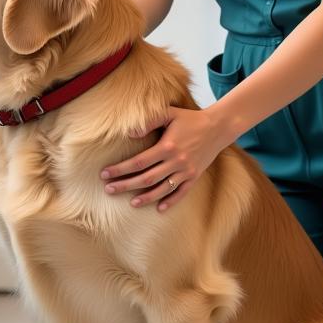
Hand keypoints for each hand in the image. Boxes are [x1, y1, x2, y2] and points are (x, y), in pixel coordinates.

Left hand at [100, 106, 228, 211]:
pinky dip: (170, 202)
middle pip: (146, 178)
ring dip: (146, 198)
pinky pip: (181, 193)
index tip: (105, 174)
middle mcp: (176, 161)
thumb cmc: (190, 119)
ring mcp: (186, 171)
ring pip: (162, 189)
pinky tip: (159, 209)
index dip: (120, 169)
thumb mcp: (169, 113)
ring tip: (131, 203)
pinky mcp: (194, 176)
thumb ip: (149, 121)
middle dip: (125, 185)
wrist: (218, 127)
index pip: (138, 162)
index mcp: (167, 146)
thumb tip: (129, 133)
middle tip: (109, 190)